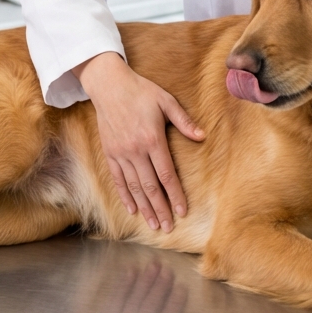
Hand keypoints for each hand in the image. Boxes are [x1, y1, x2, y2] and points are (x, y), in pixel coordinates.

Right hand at [75, 52, 203, 230]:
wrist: (109, 85)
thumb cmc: (141, 91)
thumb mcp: (166, 101)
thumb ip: (184, 121)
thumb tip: (202, 136)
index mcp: (152, 139)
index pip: (166, 175)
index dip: (175, 194)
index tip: (182, 211)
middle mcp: (135, 150)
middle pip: (150, 187)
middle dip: (160, 209)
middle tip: (168, 227)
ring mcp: (120, 153)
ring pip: (134, 187)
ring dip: (144, 208)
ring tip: (153, 225)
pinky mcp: (110, 153)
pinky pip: (118, 180)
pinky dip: (125, 196)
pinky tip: (132, 209)